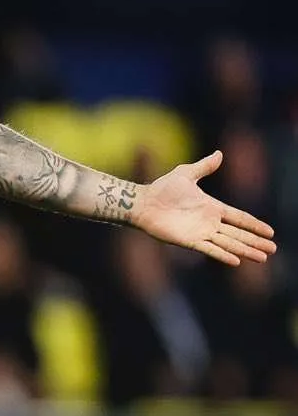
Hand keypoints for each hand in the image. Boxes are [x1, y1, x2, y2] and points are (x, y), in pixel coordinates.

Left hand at [134, 152, 275, 265]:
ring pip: (229, 243)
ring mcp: (200, 233)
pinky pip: (209, 249)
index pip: (239, 218)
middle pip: (238, 234)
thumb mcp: (186, 174)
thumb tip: (219, 154)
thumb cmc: (161, 189)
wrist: (143, 202)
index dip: (254, 225)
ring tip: (262, 258)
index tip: (270, 232)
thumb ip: (204, 166)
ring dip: (245, 250)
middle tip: (272, 250)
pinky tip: (236, 261)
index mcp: (212, 207)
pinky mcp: (188, 241)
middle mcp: (209, 222)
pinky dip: (223, 254)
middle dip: (256, 242)